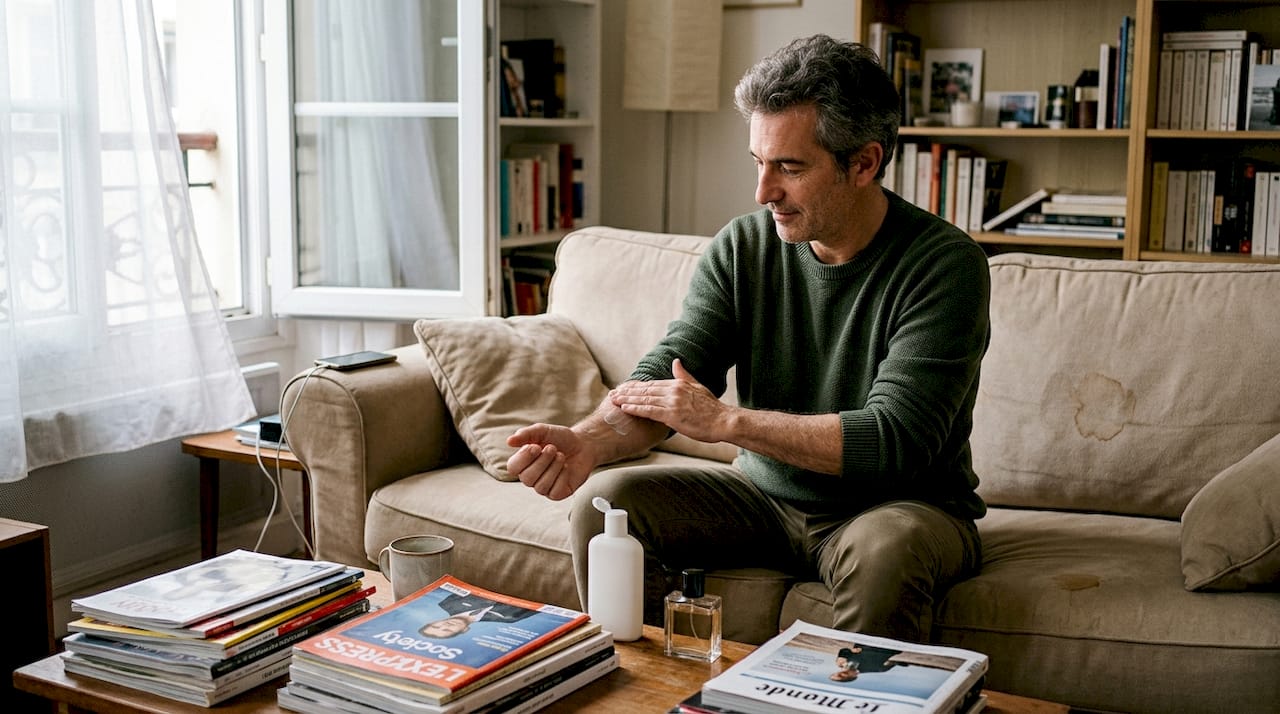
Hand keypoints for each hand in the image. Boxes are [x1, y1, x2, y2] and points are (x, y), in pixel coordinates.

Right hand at [505, 424, 594, 500]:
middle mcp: (531, 477)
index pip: (513, 468)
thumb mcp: (543, 431)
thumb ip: (526, 434)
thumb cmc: (560, 438)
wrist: (583, 444)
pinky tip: (566, 468)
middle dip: (542, 461)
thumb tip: (509, 441)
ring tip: (561, 456)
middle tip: (553, 448)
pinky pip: (554, 491)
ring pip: (541, 486)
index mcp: (523, 462)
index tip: (536, 446)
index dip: (523, 458)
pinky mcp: (557, 493)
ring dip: (553, 468)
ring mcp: (544, 486)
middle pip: (527, 478)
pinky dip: (562, 477)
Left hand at [610, 359, 729, 443]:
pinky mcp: (671, 415)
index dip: (636, 386)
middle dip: (627, 391)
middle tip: (613, 393)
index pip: (652, 384)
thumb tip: (676, 361)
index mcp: (678, 384)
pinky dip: (635, 409)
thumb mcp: (697, 386)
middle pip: (644, 390)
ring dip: (627, 399)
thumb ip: (684, 375)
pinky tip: (625, 408)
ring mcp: (672, 402)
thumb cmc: (712, 408)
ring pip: (644, 399)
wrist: (723, 421)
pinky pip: (649, 411)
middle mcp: (673, 390)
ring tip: (614, 400)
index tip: (623, 387)